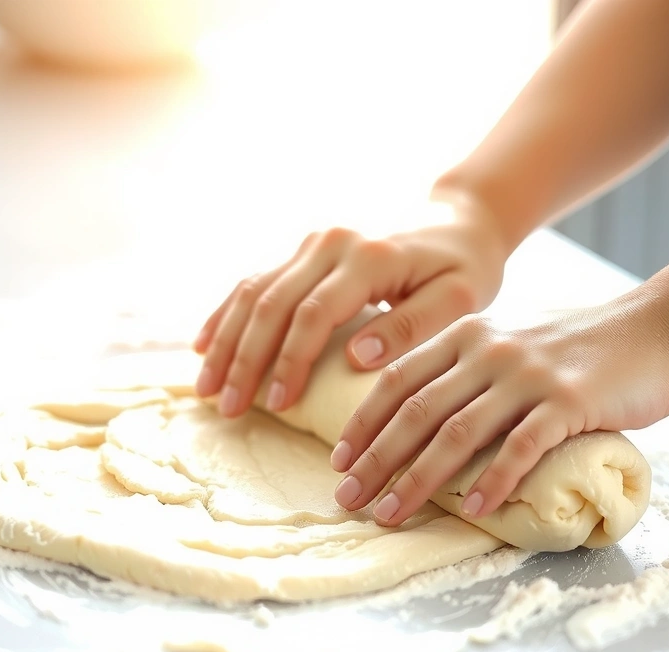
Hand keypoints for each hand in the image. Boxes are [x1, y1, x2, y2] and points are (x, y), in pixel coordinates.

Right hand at [192, 189, 509, 418]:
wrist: (458, 224)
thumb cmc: (464, 270)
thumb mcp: (458, 300)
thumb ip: (410, 328)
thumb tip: (354, 359)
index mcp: (369, 257)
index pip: (314, 313)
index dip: (290, 361)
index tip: (277, 405)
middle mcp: (332, 243)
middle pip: (271, 302)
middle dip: (244, 359)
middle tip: (227, 409)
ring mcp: (313, 243)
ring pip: (253, 290)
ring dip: (225, 340)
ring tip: (207, 389)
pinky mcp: (304, 250)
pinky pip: (255, 280)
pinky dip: (227, 314)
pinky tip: (204, 346)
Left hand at [329, 295, 668, 526]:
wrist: (658, 330)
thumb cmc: (580, 348)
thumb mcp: (512, 342)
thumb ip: (469, 368)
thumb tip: (420, 421)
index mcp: (468, 333)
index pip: (399, 380)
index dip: (364, 423)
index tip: (339, 461)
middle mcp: (489, 348)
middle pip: (417, 411)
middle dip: (376, 459)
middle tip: (348, 499)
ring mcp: (528, 374)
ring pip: (457, 433)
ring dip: (418, 479)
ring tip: (390, 513)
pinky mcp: (568, 401)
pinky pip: (521, 446)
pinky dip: (494, 480)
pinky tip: (473, 508)